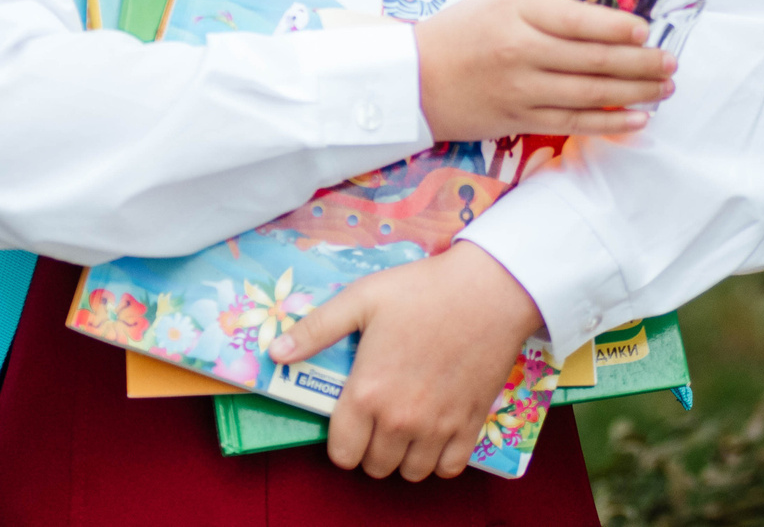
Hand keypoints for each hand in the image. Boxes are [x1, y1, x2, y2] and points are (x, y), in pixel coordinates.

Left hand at [268, 241, 542, 479]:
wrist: (488, 291)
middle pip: (375, 466)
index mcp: (367, 393)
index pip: (342, 454)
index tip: (349, 422)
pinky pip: (448, 468)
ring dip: (403, 456)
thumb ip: (315, 330)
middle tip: (377, 418)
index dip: (341, 442)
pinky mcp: (471, 425)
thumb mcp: (360, 299)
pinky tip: (434, 434)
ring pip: (410, 473)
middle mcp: (400, 420)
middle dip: (370, 448)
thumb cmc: (422, 290)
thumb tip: (275, 353)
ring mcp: (438, 427)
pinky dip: (439, 459)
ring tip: (404, 427)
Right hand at [414, 0, 674, 141]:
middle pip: (595, 59)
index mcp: (519, 10)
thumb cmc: (458, 31)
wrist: (413, 79)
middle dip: (641, 63)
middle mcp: (522, 50)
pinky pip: (575, 123)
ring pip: (591, 94)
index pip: (580, 19)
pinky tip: (638, 119)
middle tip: (671, 62)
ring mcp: (522, 89)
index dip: (620, 27)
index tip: (648, 30)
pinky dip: (610, 123)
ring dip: (636, 93)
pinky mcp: (520, 120)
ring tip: (665, 88)